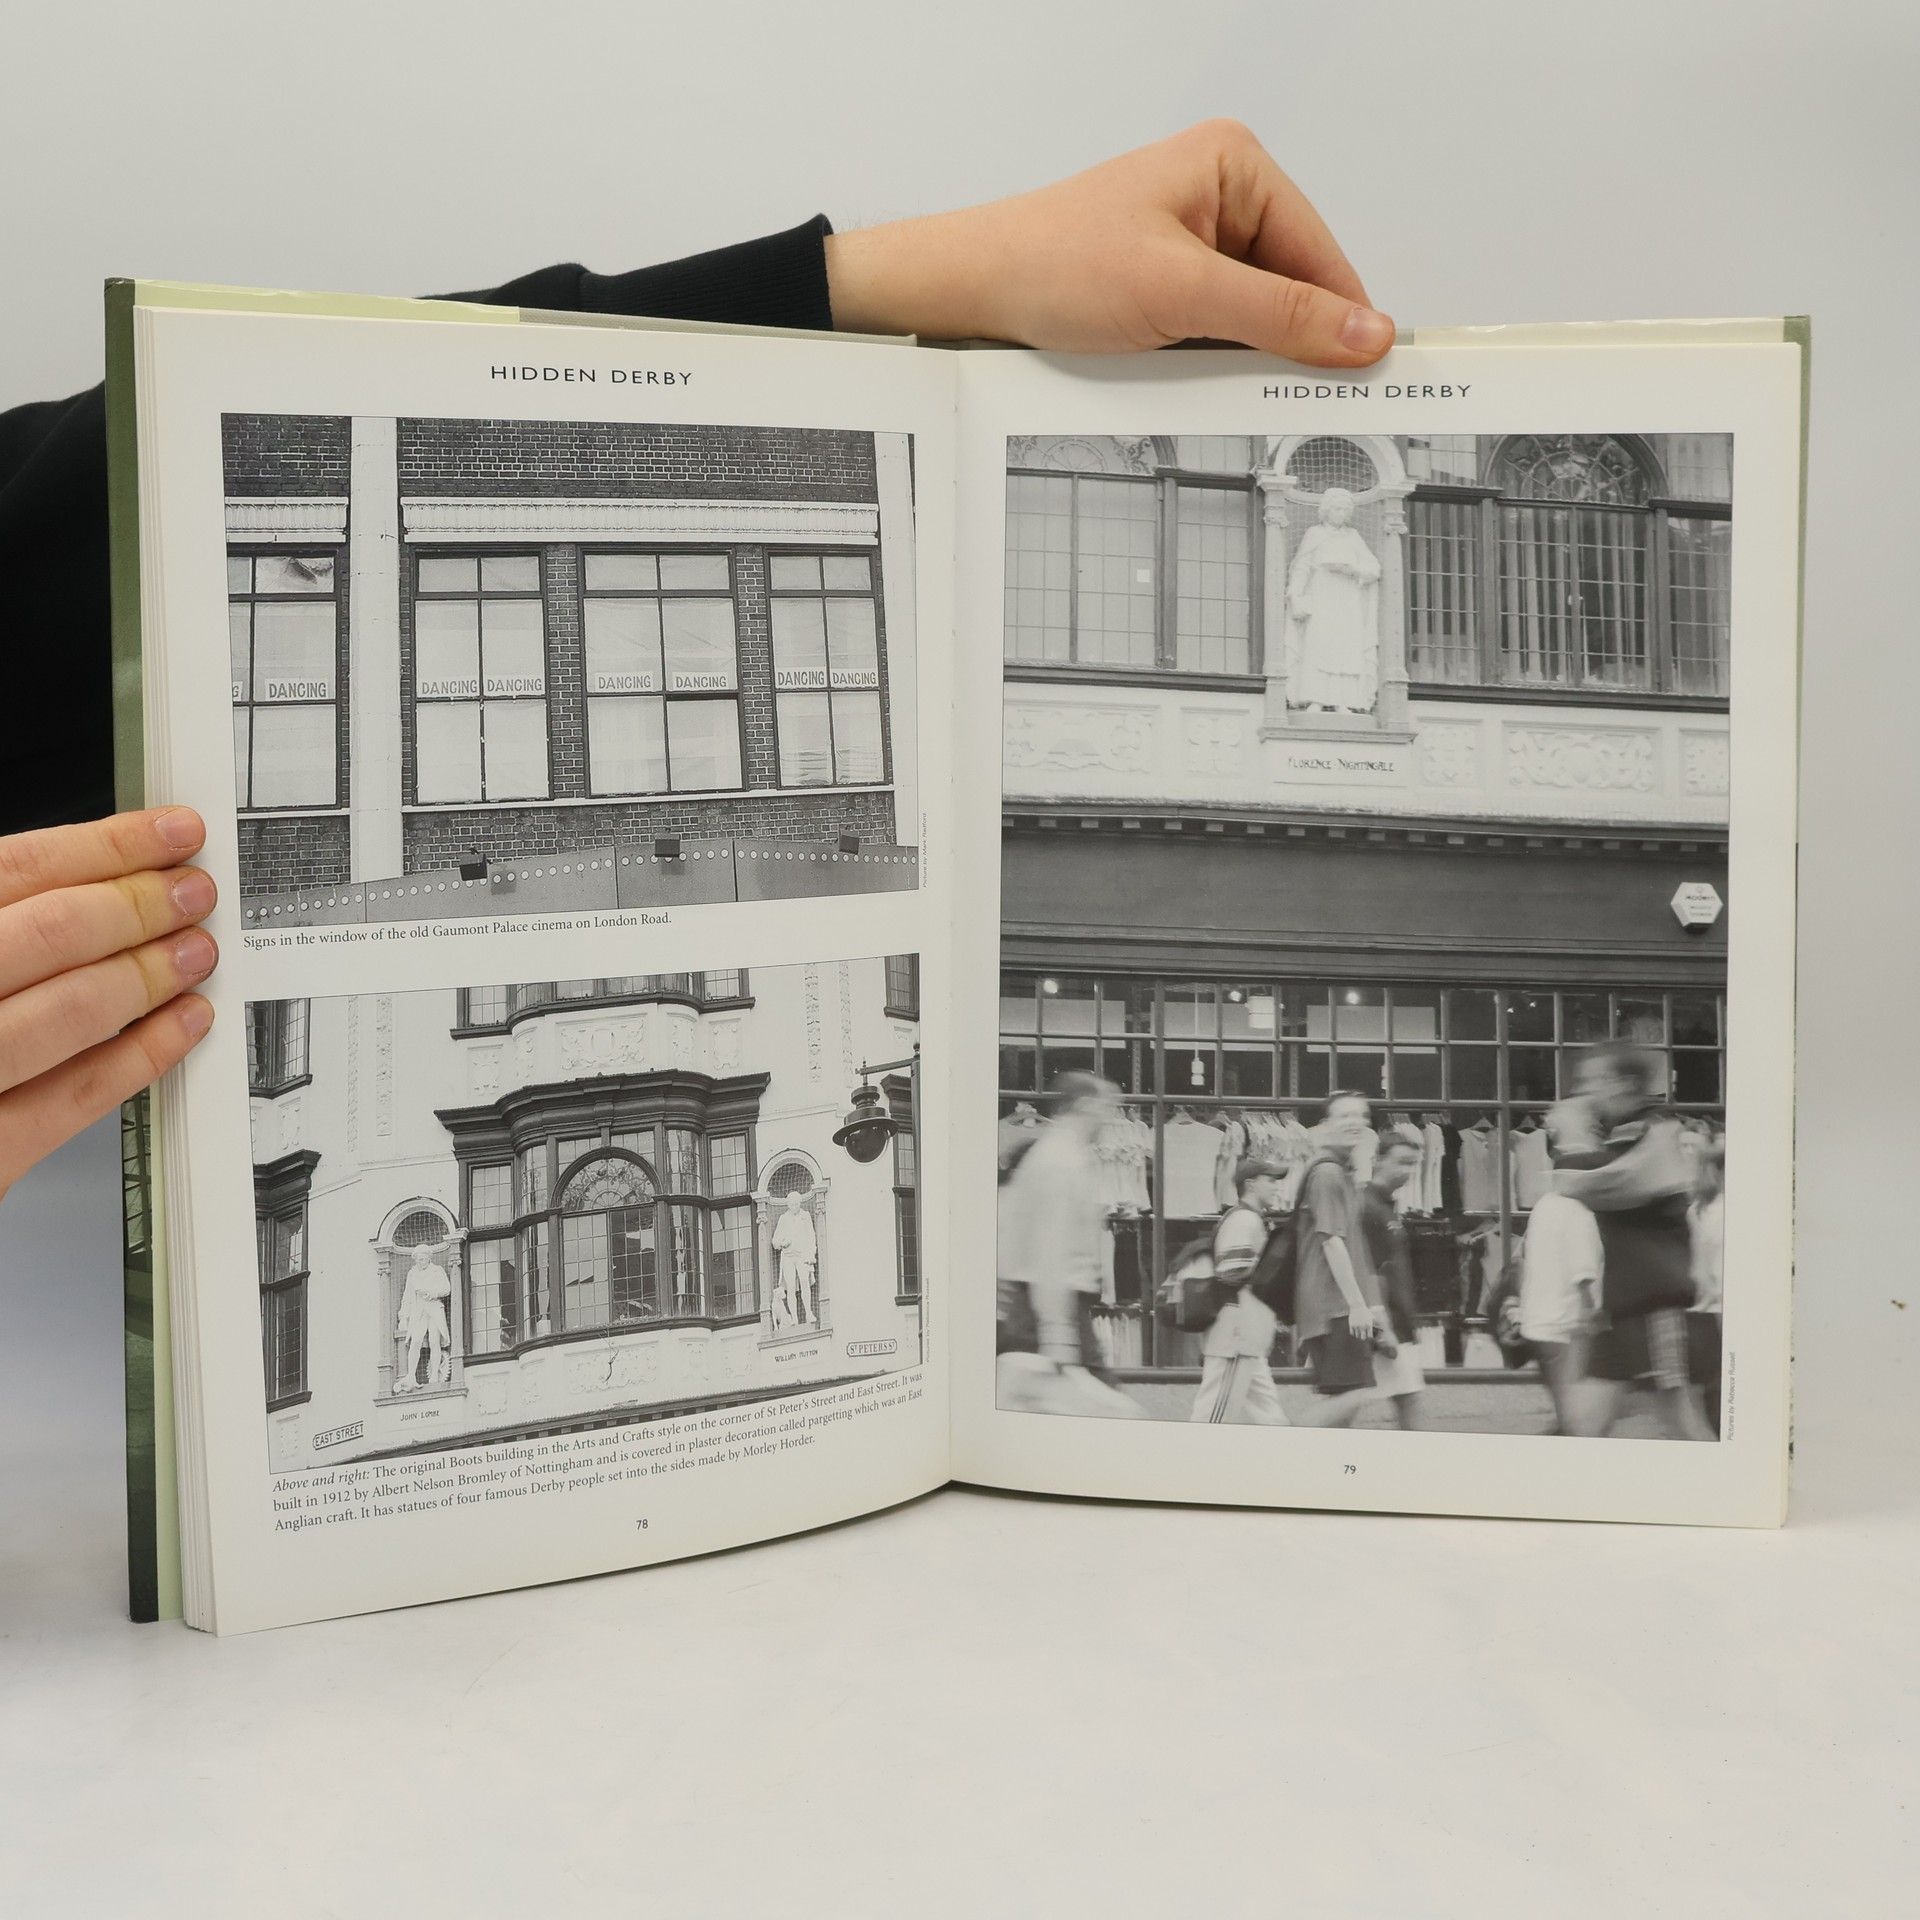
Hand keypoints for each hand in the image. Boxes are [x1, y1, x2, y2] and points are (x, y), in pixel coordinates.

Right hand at [0, 808, 216, 1202]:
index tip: (169, 835)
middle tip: (193, 893)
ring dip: (148, 973)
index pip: (13, 867)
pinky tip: (180, 1025)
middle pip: (50, 932)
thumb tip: (87, 881)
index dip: (106, 847)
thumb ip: (2, 919)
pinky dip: (141, 1054)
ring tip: (195, 952)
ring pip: (69, 1010)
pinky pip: (73, 1096)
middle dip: (139, 906)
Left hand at [826, 119, 1391, 366]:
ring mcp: (1193, 244)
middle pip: (1292, 288)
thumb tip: (1365, 333)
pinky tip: (1195, 378)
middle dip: (1287, 342)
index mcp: (1235, 166)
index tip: (1370, 380)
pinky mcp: (1168, 286)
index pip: (1320, 254)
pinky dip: (1214, 362)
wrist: (975, 291)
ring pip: (1255, 318)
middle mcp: (1220, 196)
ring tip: (1219, 378)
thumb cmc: (1056, 265)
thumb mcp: (1182, 293)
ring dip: (1244, 356)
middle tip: (1298, 401)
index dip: (1342, 321)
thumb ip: (1279, 315)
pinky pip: (1217, 332)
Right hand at [1347, 1305, 1378, 1342]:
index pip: (1370, 1336)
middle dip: (1364, 1337)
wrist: (1357, 1306)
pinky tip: (1355, 1331)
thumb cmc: (1366, 1312)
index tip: (1370, 1336)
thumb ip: (1377, 1324)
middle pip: (1363, 1338)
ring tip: (1360, 1333)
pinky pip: (1352, 1333)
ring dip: (1359, 1335)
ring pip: (1357, 1336)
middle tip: (1364, 1336)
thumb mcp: (1372, 1317)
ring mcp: (1356, 1326)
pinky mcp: (1351, 1325)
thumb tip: (1382, 1330)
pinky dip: (1353, 1333)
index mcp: (1369, 1325)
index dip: (1370, 1337)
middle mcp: (1362, 1326)